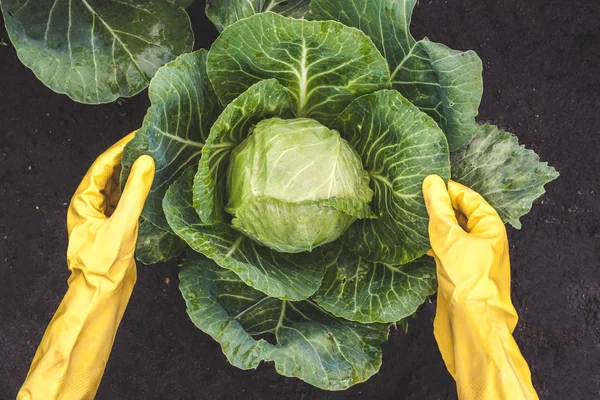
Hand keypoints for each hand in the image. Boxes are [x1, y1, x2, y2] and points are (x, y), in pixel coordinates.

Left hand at [67, 132, 154, 280]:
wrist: (102, 294)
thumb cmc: (104, 264)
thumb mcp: (122, 224)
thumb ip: (135, 193)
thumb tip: (146, 161)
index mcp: (83, 202)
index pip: (101, 166)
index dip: (120, 148)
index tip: (138, 135)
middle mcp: (89, 206)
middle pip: (108, 174)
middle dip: (127, 159)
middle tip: (149, 145)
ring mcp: (101, 217)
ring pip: (116, 188)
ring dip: (131, 175)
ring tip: (152, 161)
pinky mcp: (112, 227)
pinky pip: (123, 202)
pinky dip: (135, 192)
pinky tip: (149, 188)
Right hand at [422, 175, 514, 313]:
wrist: (471, 325)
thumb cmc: (468, 280)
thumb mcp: (449, 237)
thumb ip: (439, 208)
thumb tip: (431, 181)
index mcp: (491, 228)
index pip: (470, 198)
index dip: (448, 188)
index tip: (426, 183)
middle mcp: (485, 241)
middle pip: (461, 215)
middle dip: (440, 207)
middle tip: (415, 198)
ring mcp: (472, 259)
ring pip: (452, 235)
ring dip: (434, 227)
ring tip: (412, 217)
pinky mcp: (460, 275)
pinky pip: (445, 252)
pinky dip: (432, 245)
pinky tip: (416, 243)